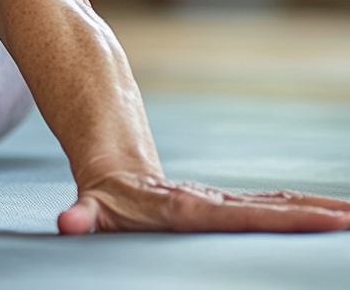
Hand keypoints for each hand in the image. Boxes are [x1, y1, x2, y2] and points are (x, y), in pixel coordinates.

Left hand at [58, 172, 349, 233]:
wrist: (110, 167)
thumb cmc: (102, 201)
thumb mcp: (90, 211)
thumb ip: (81, 217)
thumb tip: (68, 224)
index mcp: (188, 209)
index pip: (243, 217)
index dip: (283, 220)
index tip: (326, 220)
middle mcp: (212, 203)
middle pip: (271, 210)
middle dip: (315, 216)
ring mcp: (223, 203)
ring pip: (277, 206)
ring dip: (318, 211)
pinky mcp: (227, 207)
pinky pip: (271, 208)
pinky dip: (302, 212)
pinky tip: (331, 217)